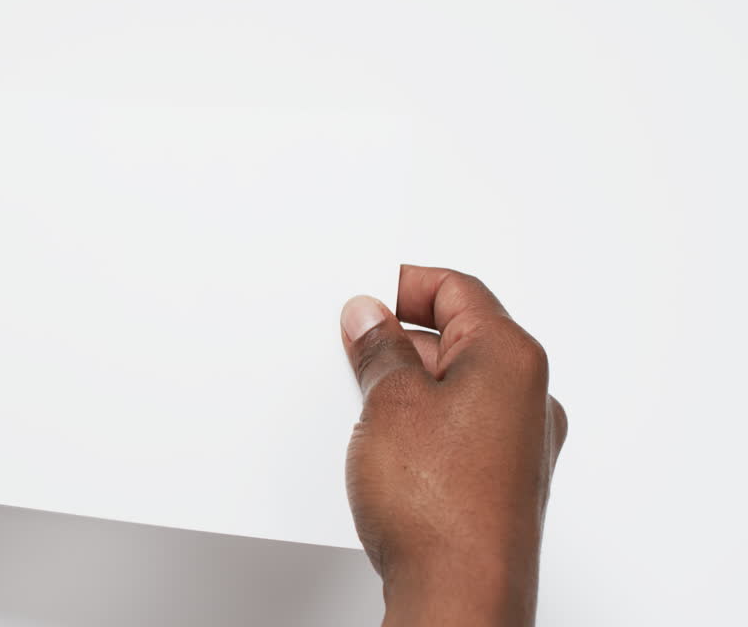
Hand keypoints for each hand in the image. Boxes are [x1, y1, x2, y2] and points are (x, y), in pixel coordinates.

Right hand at [340, 266, 566, 626]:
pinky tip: (382, 445)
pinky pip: (455, 429)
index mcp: (512, 357)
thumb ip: (379, 349)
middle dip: (398, 339)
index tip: (364, 295)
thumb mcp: (388, 402)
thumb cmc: (440, 506)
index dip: (403, 284)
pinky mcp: (498, 481)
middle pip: (457, 337)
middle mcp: (527, 397)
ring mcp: (516, 443)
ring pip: (453, 387)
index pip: (457, 289)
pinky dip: (419, 424)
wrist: (458, 594)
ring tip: (362, 404)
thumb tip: (370, 319)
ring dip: (406, 386)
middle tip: (351, 348)